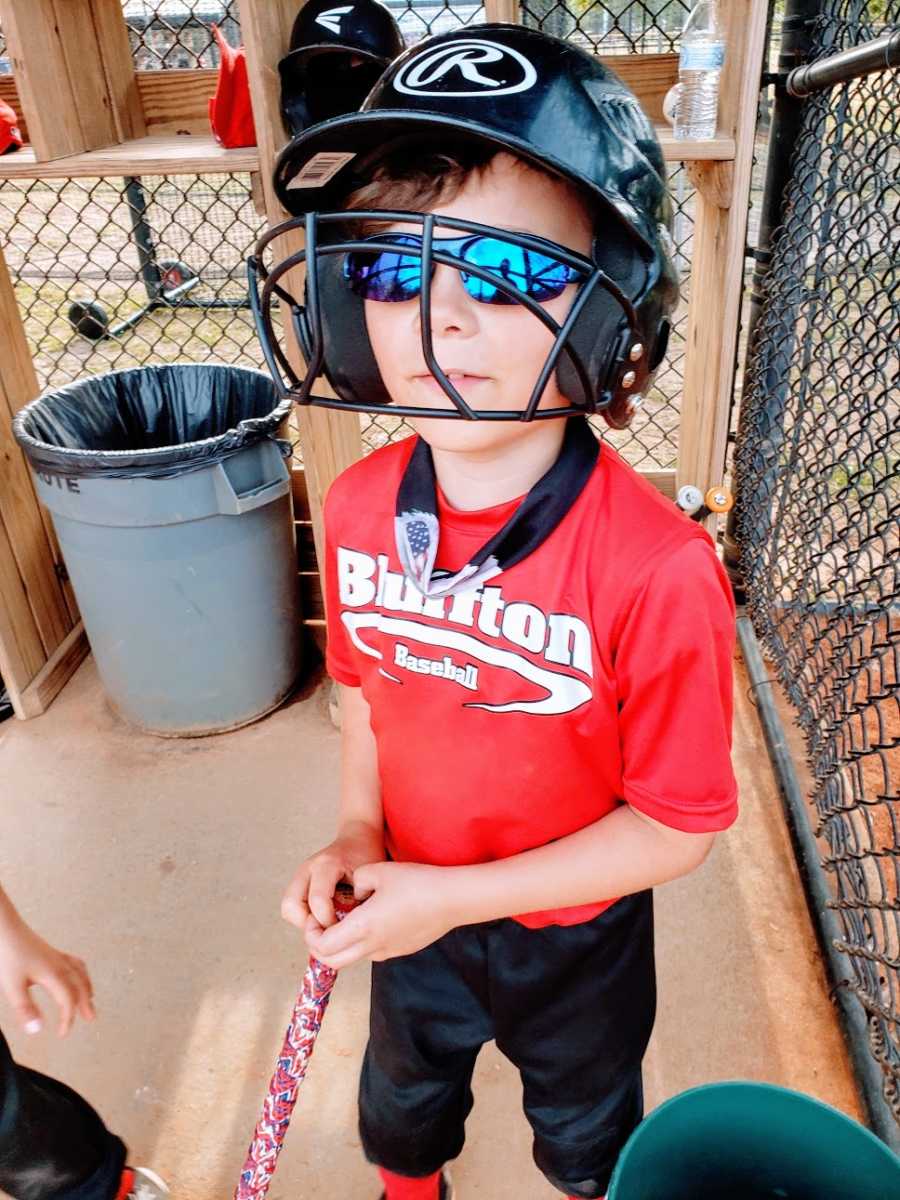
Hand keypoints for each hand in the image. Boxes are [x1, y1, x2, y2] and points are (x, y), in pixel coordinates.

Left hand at [0, 914, 94, 1036]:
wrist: (3, 927)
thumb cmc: (7, 954)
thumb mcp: (12, 986)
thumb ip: (25, 1009)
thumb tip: (37, 1029)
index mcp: (53, 974)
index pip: (68, 1000)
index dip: (68, 1018)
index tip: (63, 1033)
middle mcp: (59, 964)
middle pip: (80, 985)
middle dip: (85, 1003)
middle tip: (91, 1017)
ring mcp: (55, 956)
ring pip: (79, 972)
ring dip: (86, 986)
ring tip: (90, 996)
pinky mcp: (49, 951)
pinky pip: (73, 962)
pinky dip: (79, 972)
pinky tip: (72, 973)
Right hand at [282, 821, 383, 936]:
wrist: (358, 837)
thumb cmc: (366, 857)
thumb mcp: (368, 878)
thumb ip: (359, 901)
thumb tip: (350, 932)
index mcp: (326, 864)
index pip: (317, 901)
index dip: (329, 922)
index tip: (345, 928)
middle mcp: (308, 868)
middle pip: (290, 906)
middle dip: (309, 924)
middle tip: (330, 929)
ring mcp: (300, 874)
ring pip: (288, 908)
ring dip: (305, 922)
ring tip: (327, 923)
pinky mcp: (299, 881)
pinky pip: (292, 906)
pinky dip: (305, 917)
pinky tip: (324, 917)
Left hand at [305, 861, 459, 968]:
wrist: (452, 899)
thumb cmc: (417, 882)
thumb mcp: (379, 870)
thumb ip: (357, 880)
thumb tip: (354, 892)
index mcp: (363, 926)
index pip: (323, 946)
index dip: (311, 934)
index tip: (315, 917)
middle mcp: (373, 945)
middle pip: (332, 961)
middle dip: (319, 946)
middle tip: (322, 924)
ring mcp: (388, 951)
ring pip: (351, 959)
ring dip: (340, 946)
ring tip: (346, 919)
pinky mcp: (401, 950)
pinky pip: (370, 952)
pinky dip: (360, 943)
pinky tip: (372, 919)